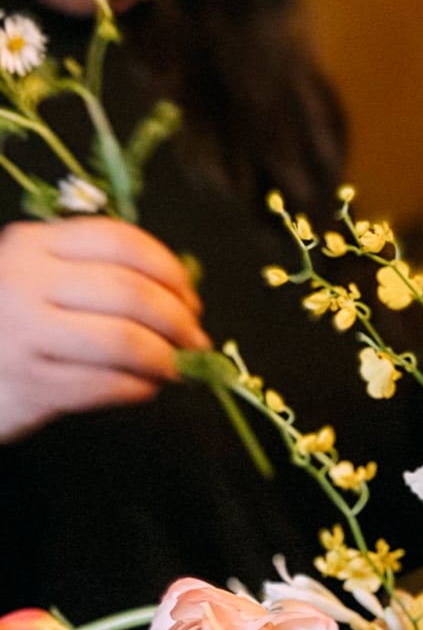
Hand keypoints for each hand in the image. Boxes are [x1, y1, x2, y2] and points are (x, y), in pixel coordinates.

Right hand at [0, 217, 211, 442]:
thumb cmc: (10, 325)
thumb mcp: (38, 280)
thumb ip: (95, 275)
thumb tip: (182, 295)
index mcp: (32, 245)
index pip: (120, 241)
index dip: (169, 271)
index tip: (191, 298)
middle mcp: (24, 282)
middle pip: (129, 292)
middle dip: (178, 320)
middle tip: (197, 341)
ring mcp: (23, 335)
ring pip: (123, 341)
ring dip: (165, 358)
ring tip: (177, 368)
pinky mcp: (31, 385)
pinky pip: (106, 385)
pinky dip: (139, 388)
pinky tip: (146, 388)